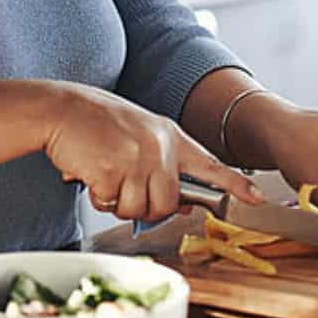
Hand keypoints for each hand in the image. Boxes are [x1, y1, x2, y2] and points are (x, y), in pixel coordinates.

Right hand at [41, 84, 266, 221]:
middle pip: (168, 203)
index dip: (235, 185)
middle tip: (123, 186)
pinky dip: (99, 197)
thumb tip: (185, 204)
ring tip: (106, 176)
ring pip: (140, 209)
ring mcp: (137, 159)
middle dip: (145, 206)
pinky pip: (112, 204)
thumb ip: (163, 165)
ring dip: (119, 203)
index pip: (210, 164)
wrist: (61, 109)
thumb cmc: (96, 123)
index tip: (257, 199)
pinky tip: (91, 174)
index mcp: (169, 135)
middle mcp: (159, 147)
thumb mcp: (139, 135)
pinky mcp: (113, 171)